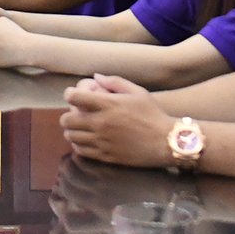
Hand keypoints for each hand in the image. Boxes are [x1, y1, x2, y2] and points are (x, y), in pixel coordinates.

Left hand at [58, 75, 175, 166]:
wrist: (166, 142)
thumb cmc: (153, 114)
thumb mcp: (137, 92)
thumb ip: (115, 82)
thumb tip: (96, 77)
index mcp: (108, 105)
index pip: (75, 97)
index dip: (70, 94)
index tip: (73, 95)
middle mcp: (101, 123)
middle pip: (67, 119)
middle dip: (67, 115)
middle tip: (74, 113)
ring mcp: (102, 141)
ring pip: (71, 137)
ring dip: (71, 131)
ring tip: (79, 128)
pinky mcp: (106, 156)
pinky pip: (81, 151)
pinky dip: (78, 144)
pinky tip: (85, 141)